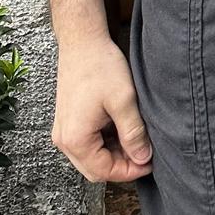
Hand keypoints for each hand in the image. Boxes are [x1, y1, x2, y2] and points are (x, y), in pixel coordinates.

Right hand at [52, 34, 153, 183]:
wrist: (82, 42)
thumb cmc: (100, 66)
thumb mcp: (124, 101)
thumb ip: (133, 133)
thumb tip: (143, 158)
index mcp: (75, 139)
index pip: (103, 171)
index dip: (129, 171)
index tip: (150, 163)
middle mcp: (64, 140)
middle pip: (95, 169)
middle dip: (122, 165)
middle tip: (145, 153)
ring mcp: (64, 131)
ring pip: (92, 157)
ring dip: (114, 153)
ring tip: (137, 138)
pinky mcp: (69, 122)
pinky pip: (88, 143)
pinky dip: (106, 142)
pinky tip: (122, 128)